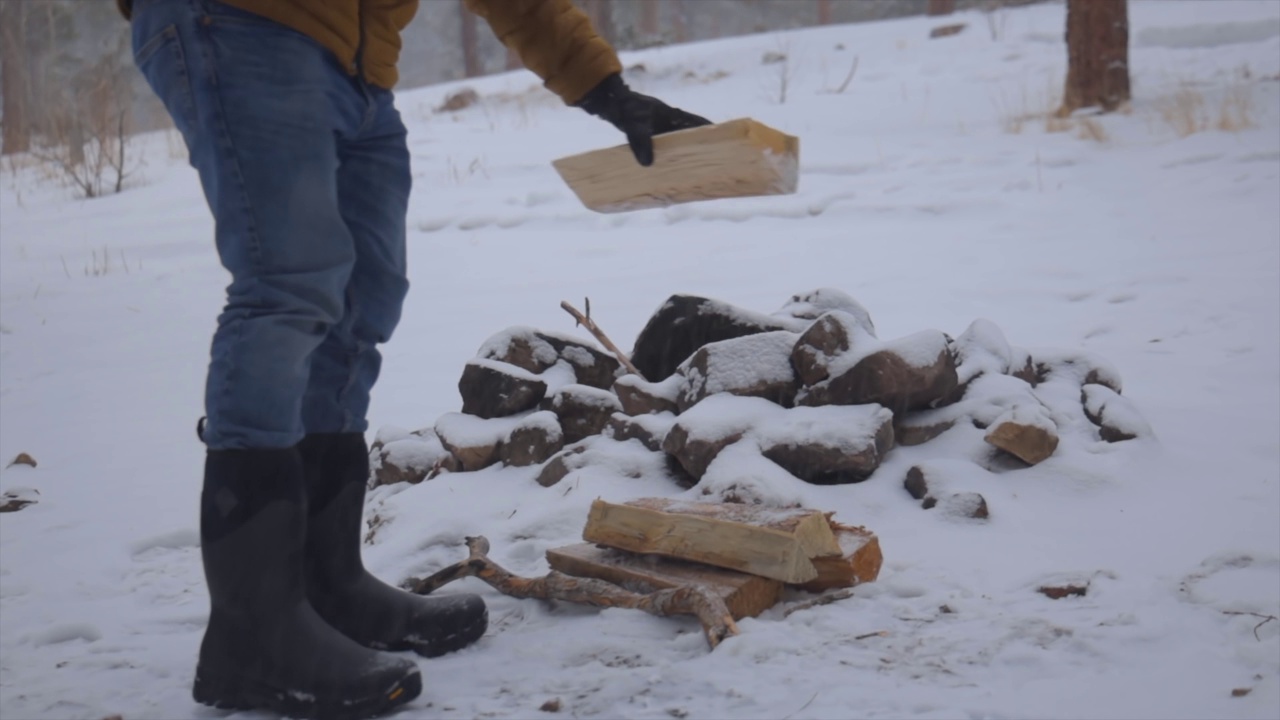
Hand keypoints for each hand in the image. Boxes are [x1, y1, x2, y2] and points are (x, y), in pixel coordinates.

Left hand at [576, 74, 711, 165]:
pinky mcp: (656, 141)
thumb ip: (640, 140)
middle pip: (694, 138)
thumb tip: (647, 163)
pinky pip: (669, 153)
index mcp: (675, 116)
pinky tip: (676, 175)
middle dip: (705, 149)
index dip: (714, 133)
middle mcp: (673, 124)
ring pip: (682, 146)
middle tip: (717, 166)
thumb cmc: (627, 109)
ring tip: (700, 175)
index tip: (727, 144)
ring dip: (689, 157)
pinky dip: (674, 162)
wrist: (613, 105)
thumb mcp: (633, 124)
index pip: (700, 125)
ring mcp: (665, 133)